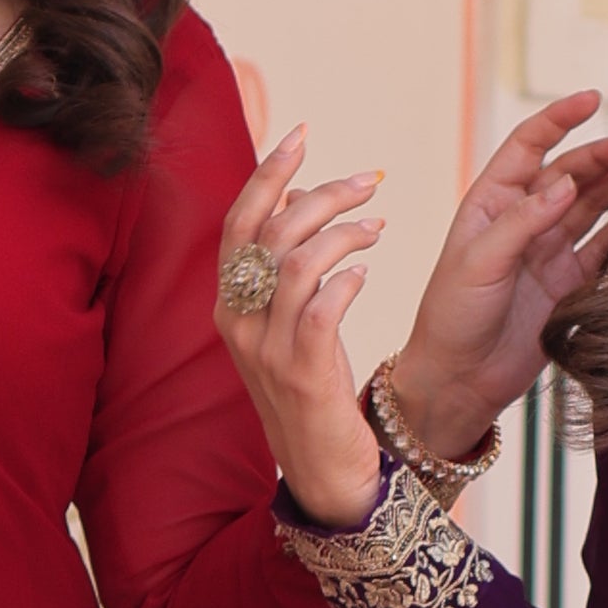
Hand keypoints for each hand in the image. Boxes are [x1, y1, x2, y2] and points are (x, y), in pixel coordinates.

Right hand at [211, 130, 386, 526]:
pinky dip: (343, 281)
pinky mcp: (301, 375)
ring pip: (294, 262)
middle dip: (319, 193)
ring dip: (341, 233)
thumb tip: (293, 193)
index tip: (302, 134)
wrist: (324, 473)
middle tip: (366, 180)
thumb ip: (285, 261)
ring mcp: (266, 350)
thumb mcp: (291, 320)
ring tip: (377, 227)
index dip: (268, 173)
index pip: (239, 221)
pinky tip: (366, 272)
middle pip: (267, 232)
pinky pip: (318, 310)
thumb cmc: (312, 390)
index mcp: (230, 303)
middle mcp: (238, 322)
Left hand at [383, 94, 607, 461]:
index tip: (592, 99)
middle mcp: (523, 219)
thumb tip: (566, 181)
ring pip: (594, 204)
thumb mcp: (478, 262)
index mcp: (491, 202)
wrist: (458, 380)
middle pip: (572, 173)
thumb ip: (523, 221)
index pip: (528, 145)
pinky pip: (605, 244)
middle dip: (606, 155)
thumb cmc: (452, 317)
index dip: (559, 119)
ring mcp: (550, 250)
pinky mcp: (571, 282)